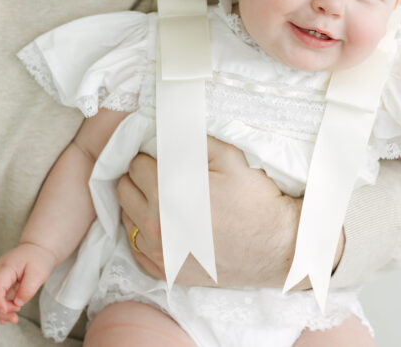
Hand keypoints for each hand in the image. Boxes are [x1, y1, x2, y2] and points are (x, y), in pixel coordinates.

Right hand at [0, 243, 56, 324]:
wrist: (37, 249)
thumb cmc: (38, 259)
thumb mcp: (38, 273)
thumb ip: (28, 289)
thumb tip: (18, 303)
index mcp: (5, 267)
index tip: (5, 311)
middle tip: (15, 318)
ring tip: (14, 319)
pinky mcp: (1, 283)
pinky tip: (6, 317)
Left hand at [117, 136, 309, 287]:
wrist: (276, 247)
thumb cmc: (254, 200)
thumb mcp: (228, 157)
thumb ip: (190, 140)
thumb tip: (165, 129)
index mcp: (168, 193)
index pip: (135, 165)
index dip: (150, 158)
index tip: (164, 160)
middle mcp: (157, 225)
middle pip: (124, 190)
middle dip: (140, 179)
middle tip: (163, 178)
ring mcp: (159, 253)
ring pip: (126, 218)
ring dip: (139, 205)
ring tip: (166, 202)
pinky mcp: (165, 272)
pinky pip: (135, 247)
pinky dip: (143, 234)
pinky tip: (166, 226)